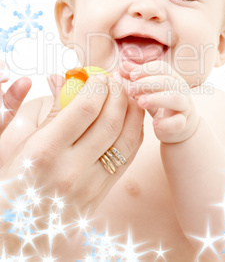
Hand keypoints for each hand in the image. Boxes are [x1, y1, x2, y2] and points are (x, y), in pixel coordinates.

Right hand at [0, 73, 143, 253]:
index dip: (97, 86)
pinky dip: (134, 135)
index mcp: (44, 151)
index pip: (85, 109)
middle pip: (110, 122)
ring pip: (126, 140)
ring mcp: (89, 186)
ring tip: (126, 96)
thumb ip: (43, 108)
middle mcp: (71, 170)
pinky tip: (130, 120)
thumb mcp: (16, 140)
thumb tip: (61, 79)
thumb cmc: (10, 179)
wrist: (14, 228)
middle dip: (117, 94)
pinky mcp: (100, 195)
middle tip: (115, 81)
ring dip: (132, 112)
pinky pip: (126, 159)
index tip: (98, 76)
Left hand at [120, 60, 199, 142]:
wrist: (180, 126)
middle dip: (147, 83)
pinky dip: (166, 123)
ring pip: (175, 99)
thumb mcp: (148, 90)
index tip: (131, 76)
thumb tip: (122, 66)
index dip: (146, 70)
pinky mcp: (183, 124)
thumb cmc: (160, 103)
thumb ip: (137, 78)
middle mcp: (180, 89)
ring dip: (157, 99)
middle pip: (167, 81)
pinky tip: (154, 123)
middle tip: (130, 89)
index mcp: (171, 77)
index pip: (162, 67)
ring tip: (140, 102)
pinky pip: (178, 123)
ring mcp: (184, 106)